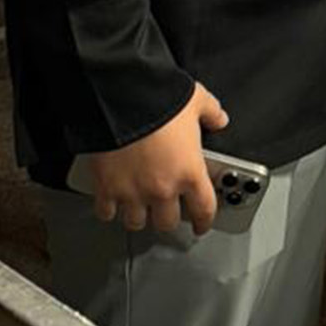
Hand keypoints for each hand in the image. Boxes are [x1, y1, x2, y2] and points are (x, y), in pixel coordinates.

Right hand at [86, 81, 228, 234]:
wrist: (120, 100)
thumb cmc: (158, 101)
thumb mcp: (196, 100)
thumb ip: (211, 112)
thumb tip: (218, 118)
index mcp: (189, 172)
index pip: (204, 210)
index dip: (204, 221)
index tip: (200, 225)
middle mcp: (162, 188)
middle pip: (167, 222)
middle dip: (167, 217)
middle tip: (165, 210)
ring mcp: (133, 192)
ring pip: (136, 222)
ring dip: (139, 216)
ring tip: (139, 206)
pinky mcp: (106, 188)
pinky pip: (106, 212)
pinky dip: (109, 209)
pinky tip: (112, 202)